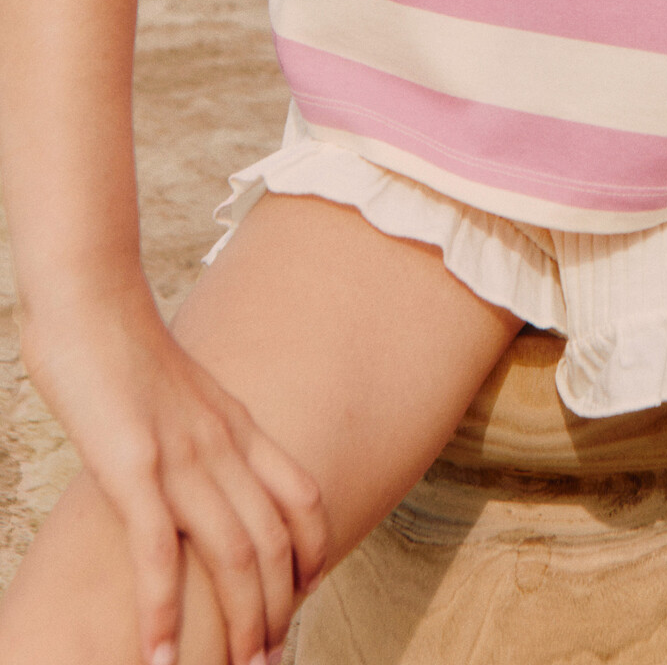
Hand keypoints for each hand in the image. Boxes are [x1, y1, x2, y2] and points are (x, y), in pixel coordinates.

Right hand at [24, 280, 327, 664]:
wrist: (91, 297)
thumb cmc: (126, 345)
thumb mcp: (186, 390)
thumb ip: (204, 429)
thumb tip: (205, 467)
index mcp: (239, 423)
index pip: (304, 497)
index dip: (314, 553)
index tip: (304, 599)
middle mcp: (223, 444)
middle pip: (274, 542)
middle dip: (277, 611)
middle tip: (269, 661)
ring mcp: (182, 456)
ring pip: (233, 554)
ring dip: (238, 624)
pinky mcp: (132, 465)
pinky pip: (158, 551)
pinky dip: (162, 610)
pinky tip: (160, 654)